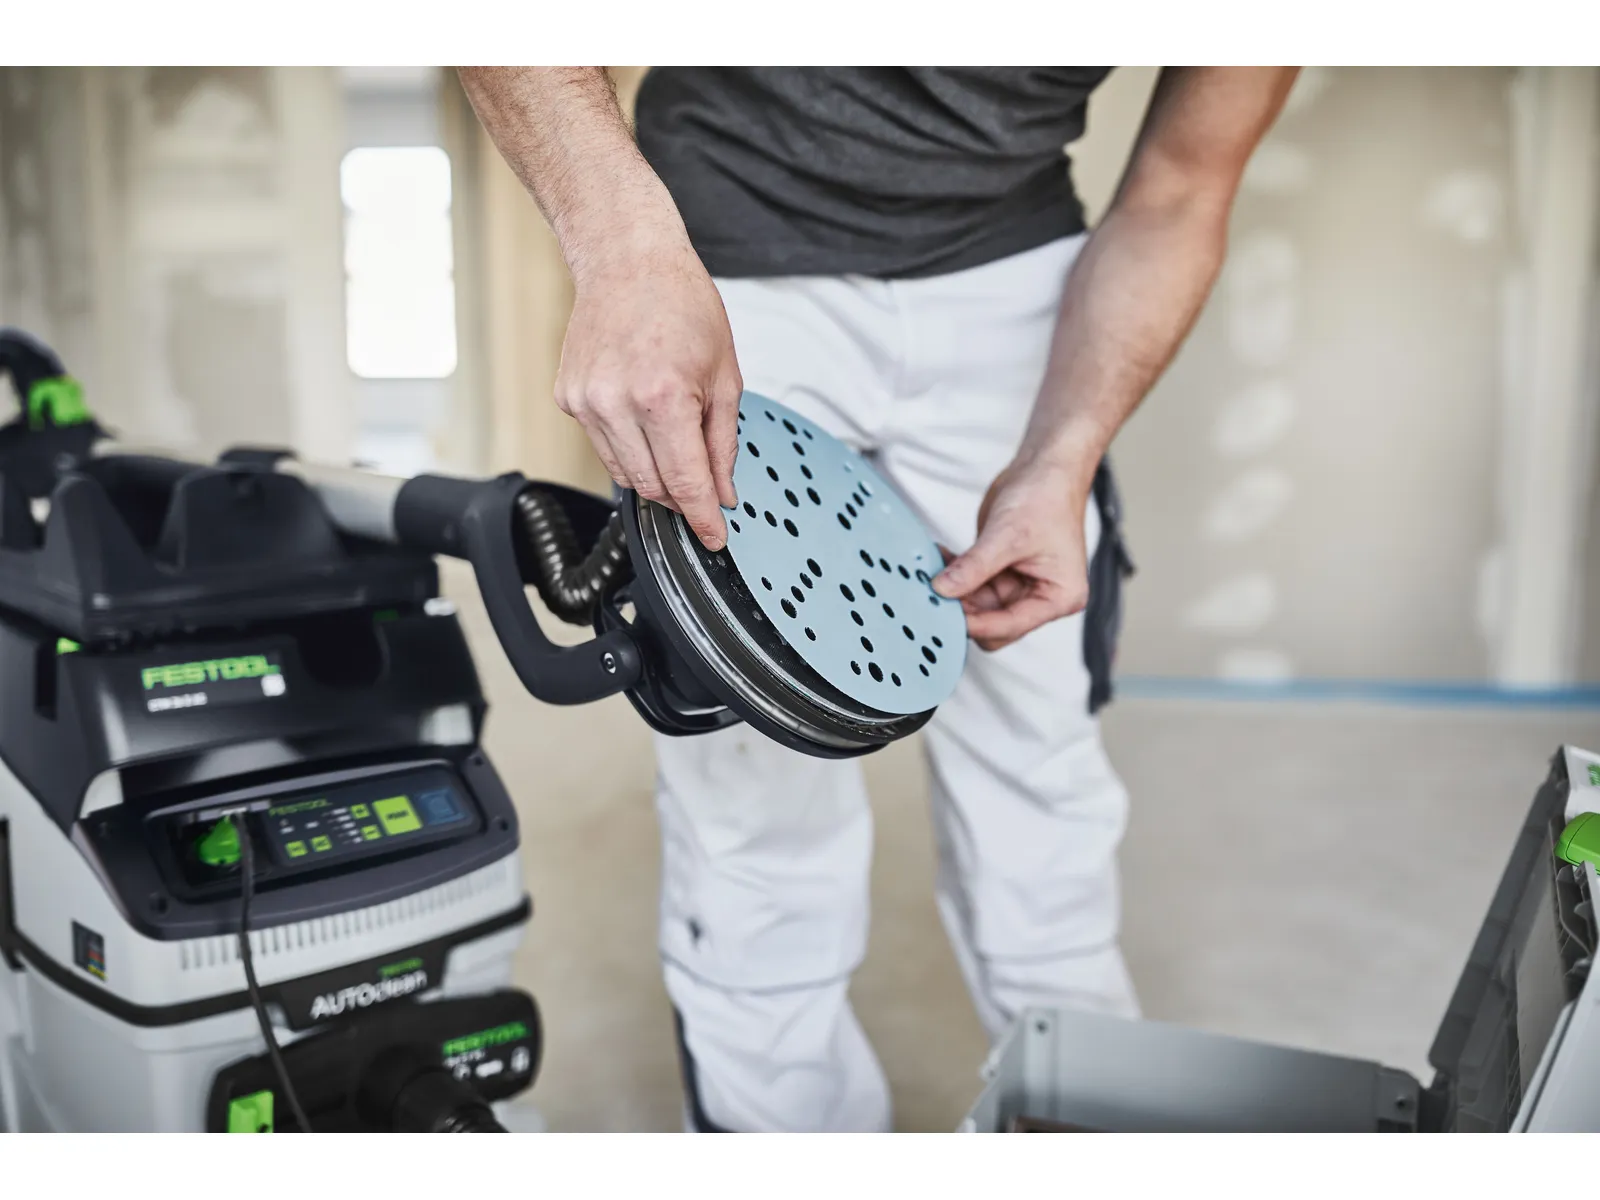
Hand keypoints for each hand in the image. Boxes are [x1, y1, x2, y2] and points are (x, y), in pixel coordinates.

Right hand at [555, 236, 742, 549]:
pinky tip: (642, 413)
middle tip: (704, 480)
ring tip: (674, 434)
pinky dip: (628, 446)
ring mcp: (586, 403)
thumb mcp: (725, 376)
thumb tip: (722, 492)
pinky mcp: (568, 399)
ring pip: (624, 473)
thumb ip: (723, 443)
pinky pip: (603, 446)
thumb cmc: (681, 303)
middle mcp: (617, 403)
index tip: (714, 536)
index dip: (703, 518)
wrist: (627, 259)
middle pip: (653, 486)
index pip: (686, 483)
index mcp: (663, 397)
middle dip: (682, 494)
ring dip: (654, 473)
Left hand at [932, 458, 1091, 651]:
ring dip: (954, 591)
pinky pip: (972, 585)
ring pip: (978, 606)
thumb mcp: (1007, 535)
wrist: (1045, 468)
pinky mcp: (1001, 572)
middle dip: (965, 610)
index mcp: (1059, 597)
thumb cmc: (1045, 497)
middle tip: (933, 595)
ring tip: (932, 570)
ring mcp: (1020, 586)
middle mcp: (1042, 597)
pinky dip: (955, 575)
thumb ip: (974, 567)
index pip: (1011, 625)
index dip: (977, 624)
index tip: (944, 615)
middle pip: (994, 623)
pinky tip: (940, 558)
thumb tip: (941, 590)